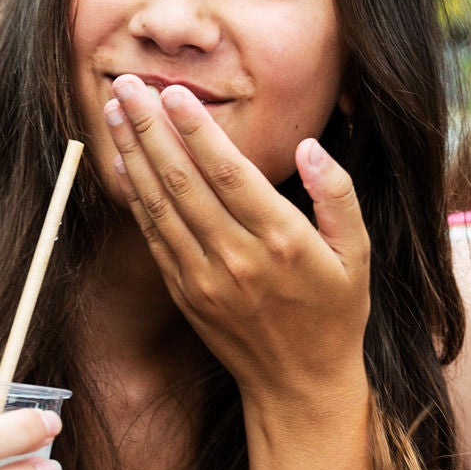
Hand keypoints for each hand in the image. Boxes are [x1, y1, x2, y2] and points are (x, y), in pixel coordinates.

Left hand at [102, 75, 368, 408]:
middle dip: (150, 127)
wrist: (300, 386)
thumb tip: (308, 147)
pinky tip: (120, 163)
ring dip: (132, 154)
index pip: (228, 172)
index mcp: (281, 240)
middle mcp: (236, 257)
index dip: (195, 129)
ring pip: (160, 205)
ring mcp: (204, 278)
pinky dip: (133, 197)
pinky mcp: (184, 292)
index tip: (171, 92)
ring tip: (113, 110)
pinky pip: (154, 236)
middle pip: (182, 181)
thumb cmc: (334, 312)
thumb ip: (337, 195)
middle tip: (126, 84)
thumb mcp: (357, 252)